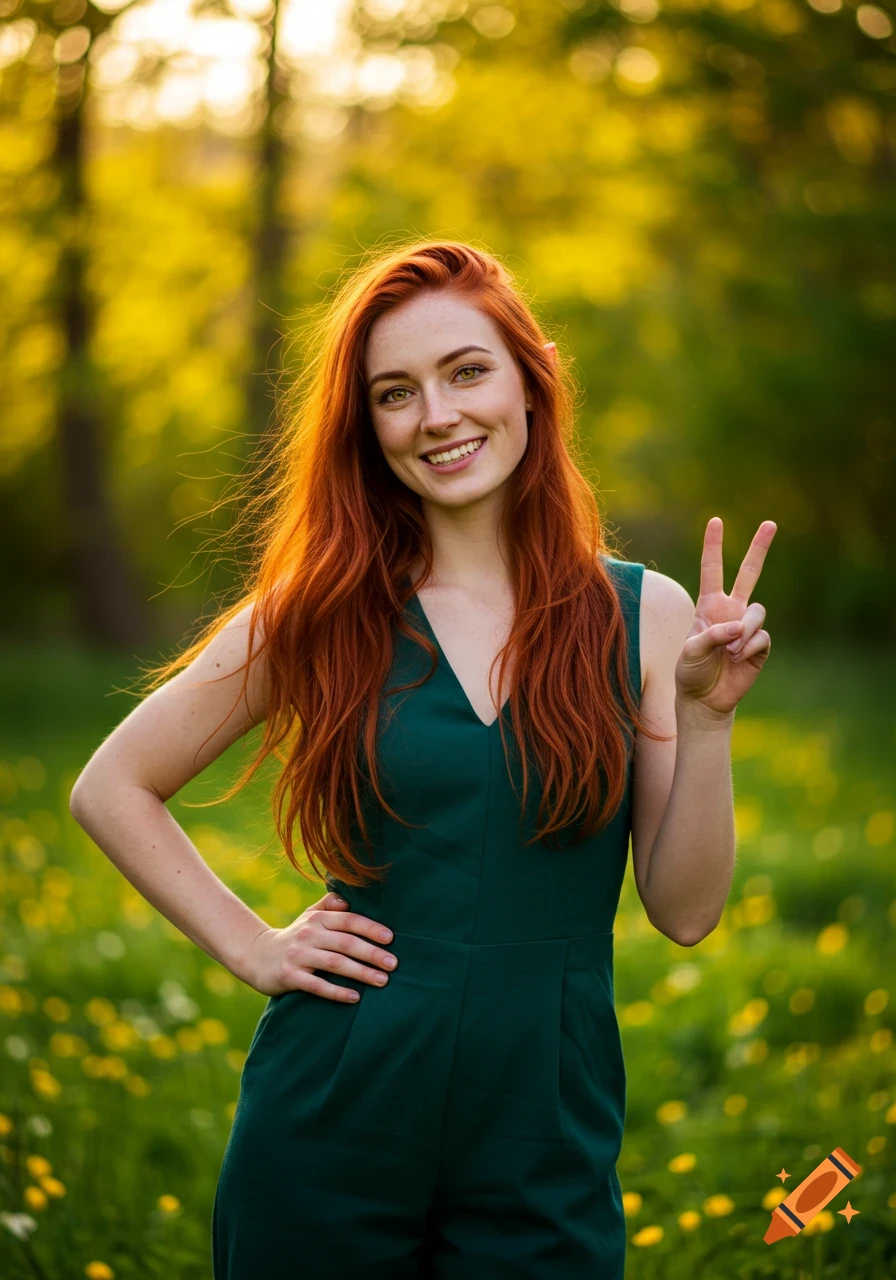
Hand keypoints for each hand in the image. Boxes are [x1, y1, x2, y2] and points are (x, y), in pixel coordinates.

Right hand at [243, 891, 397, 1001]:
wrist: (257, 956)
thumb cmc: (294, 936)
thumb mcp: (309, 916)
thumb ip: (329, 905)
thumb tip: (349, 899)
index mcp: (317, 919)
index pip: (349, 920)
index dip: (370, 928)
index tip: (391, 938)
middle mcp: (308, 934)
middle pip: (346, 943)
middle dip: (372, 953)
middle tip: (394, 963)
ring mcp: (299, 956)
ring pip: (335, 963)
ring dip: (361, 972)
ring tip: (382, 980)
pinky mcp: (290, 976)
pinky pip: (317, 985)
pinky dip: (337, 992)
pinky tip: (355, 997)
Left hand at [675, 516, 776, 719]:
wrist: (705, 699)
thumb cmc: (691, 671)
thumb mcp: (690, 651)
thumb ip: (711, 635)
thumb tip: (739, 627)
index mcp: (709, 605)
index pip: (712, 569)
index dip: (713, 546)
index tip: (716, 521)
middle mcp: (730, 610)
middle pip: (748, 573)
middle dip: (759, 548)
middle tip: (770, 523)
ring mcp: (746, 626)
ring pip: (757, 611)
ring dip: (745, 631)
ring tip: (731, 650)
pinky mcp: (760, 645)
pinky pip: (762, 636)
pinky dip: (750, 647)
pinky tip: (739, 659)